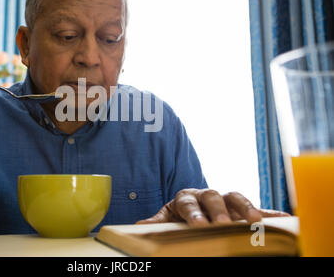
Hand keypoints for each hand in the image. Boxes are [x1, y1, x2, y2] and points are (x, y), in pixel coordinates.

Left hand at [136, 188, 289, 226]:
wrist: (193, 210)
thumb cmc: (178, 216)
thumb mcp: (166, 219)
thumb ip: (156, 222)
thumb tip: (137, 225)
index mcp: (185, 197)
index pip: (189, 203)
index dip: (194, 213)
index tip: (198, 226)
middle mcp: (206, 195)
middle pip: (214, 197)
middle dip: (219, 211)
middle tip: (224, 225)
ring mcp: (225, 200)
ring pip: (236, 197)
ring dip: (246, 208)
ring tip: (255, 221)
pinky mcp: (241, 208)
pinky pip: (258, 208)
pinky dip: (271, 213)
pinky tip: (284, 220)